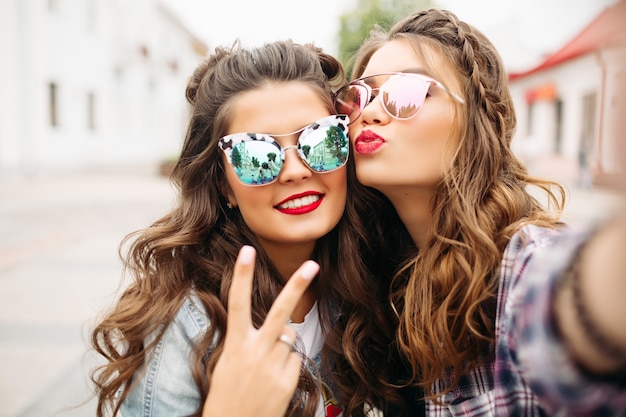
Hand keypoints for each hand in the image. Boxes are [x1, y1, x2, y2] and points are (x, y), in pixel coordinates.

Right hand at [202, 245, 318, 416]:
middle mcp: (256, 351)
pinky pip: (295, 358)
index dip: (242, 276)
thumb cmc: (227, 394)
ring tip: (265, 368)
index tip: (247, 251)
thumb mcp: (228, 363)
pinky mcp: (288, 380)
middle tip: (313, 265)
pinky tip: (274, 380)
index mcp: (235, 344)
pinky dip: (288, 364)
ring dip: (282, 346)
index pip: (238, 303)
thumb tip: (284, 331)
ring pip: (290, 339)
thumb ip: (251, 342)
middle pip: (280, 312)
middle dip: (297, 286)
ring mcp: (273, 365)